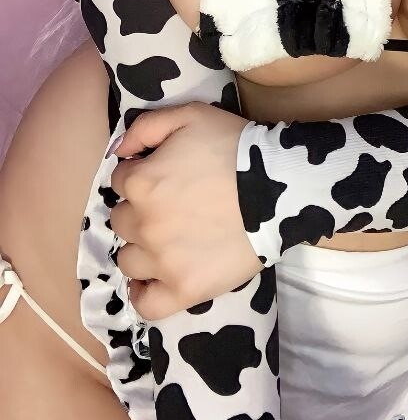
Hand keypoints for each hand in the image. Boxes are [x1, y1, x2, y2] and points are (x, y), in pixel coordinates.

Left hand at [109, 102, 263, 319]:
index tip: (162, 174)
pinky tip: (151, 281)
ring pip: (128, 259)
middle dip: (139, 209)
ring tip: (167, 239)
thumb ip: (146, 126)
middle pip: (121, 220)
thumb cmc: (233, 146)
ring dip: (141, 247)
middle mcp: (143, 224)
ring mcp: (162, 261)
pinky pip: (146, 303)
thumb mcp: (190, 115)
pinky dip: (142, 294)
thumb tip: (118, 149)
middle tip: (169, 204)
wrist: (277, 187)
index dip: (140, 173)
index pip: (121, 179)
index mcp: (140, 182)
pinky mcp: (184, 289)